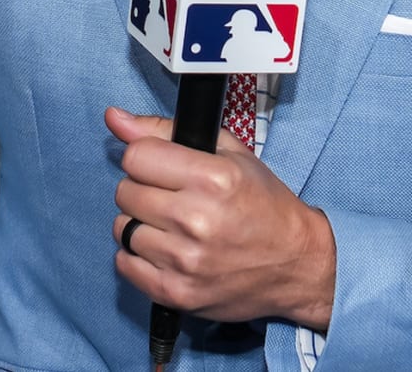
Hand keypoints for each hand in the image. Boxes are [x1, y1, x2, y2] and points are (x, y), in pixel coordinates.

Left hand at [106, 106, 336, 328]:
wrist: (297, 265)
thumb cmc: (264, 206)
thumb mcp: (228, 154)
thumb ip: (165, 132)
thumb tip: (115, 118)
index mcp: (213, 179)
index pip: (135, 157)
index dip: (144, 158)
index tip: (158, 167)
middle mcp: (197, 220)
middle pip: (124, 192)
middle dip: (142, 190)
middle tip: (170, 198)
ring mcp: (185, 261)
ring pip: (122, 229)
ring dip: (140, 225)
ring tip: (170, 226)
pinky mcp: (177, 293)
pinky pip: (125, 264)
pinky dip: (137, 257)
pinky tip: (165, 250)